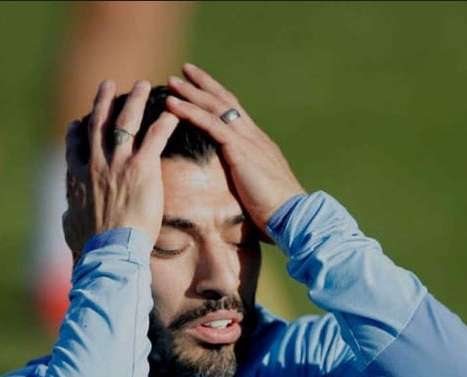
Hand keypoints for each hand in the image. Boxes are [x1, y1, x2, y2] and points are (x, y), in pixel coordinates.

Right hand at [64, 80, 178, 258]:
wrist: (109, 251)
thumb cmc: (91, 247)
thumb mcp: (71, 228)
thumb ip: (69, 216)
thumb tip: (66, 215)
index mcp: (77, 177)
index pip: (75, 145)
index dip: (78, 129)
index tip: (80, 121)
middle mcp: (95, 164)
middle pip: (98, 123)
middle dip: (103, 101)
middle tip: (108, 84)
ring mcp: (118, 164)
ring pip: (126, 122)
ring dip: (135, 100)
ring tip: (143, 85)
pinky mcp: (142, 169)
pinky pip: (155, 137)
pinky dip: (164, 122)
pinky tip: (173, 112)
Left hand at [166, 63, 304, 232]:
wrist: (294, 216)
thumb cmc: (277, 213)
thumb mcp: (258, 191)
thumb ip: (246, 181)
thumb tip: (235, 188)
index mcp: (259, 145)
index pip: (236, 113)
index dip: (217, 97)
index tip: (201, 86)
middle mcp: (254, 137)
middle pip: (226, 102)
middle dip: (204, 85)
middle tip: (184, 70)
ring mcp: (249, 141)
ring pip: (216, 108)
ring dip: (192, 93)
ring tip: (172, 81)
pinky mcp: (241, 150)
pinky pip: (211, 124)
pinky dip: (190, 112)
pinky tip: (173, 105)